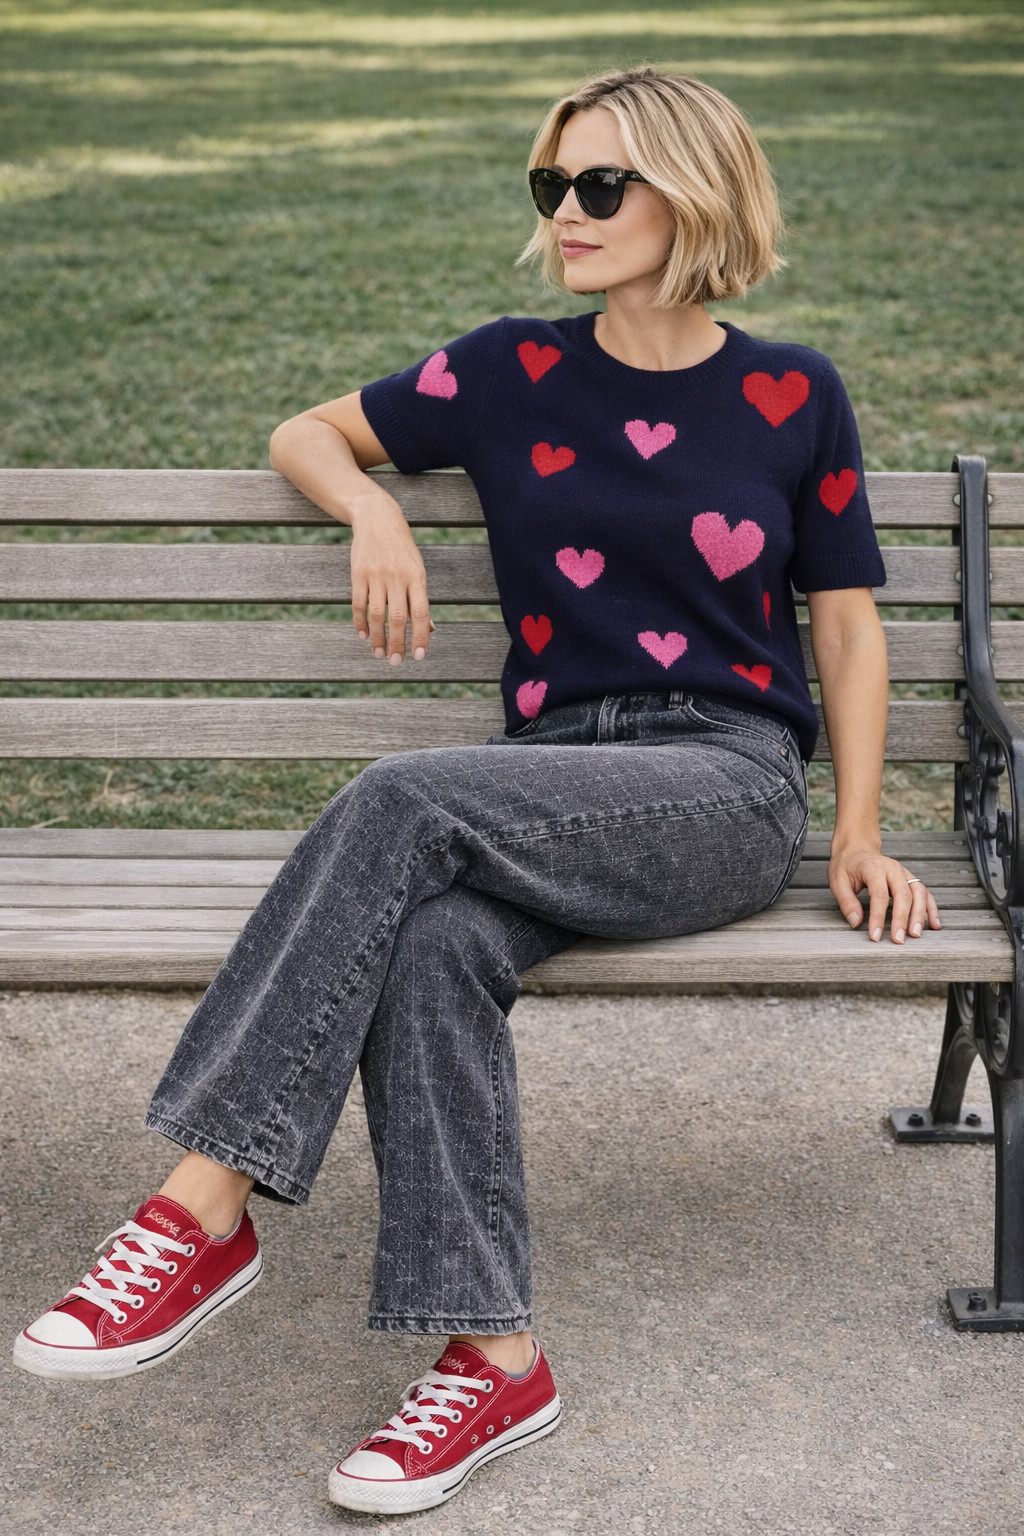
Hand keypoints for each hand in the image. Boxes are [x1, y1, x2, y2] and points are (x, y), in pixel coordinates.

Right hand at [349, 494, 434, 663]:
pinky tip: (363, 636)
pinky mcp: (358, 574)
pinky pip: (359, 604)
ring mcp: (376, 576)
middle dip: (397, 643)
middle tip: (396, 662)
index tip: (418, 656)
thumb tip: (430, 630)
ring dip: (377, 637)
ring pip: (376, 614)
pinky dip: (360, 623)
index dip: (420, 636)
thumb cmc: (402, 550)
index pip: (421, 613)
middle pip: (397, 617)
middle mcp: (397, 577)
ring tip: (379, 653)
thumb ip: (421, 600)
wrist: (377, 518)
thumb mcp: (417, 570)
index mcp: (417, 577)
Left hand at [829, 847, 941, 943]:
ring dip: (919, 915)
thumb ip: (847, 902)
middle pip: (903, 895)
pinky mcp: (911, 879)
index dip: (878, 917)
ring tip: (916, 934)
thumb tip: (857, 923)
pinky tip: (934, 925)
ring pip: (919, 893)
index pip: (879, 895)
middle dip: (902, 919)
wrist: (857, 850)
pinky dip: (931, 909)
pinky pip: (925, 894)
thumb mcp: (837, 881)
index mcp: (873, 867)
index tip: (875, 937)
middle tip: (899, 939)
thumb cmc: (846, 867)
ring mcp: (905, 873)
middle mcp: (893, 868)